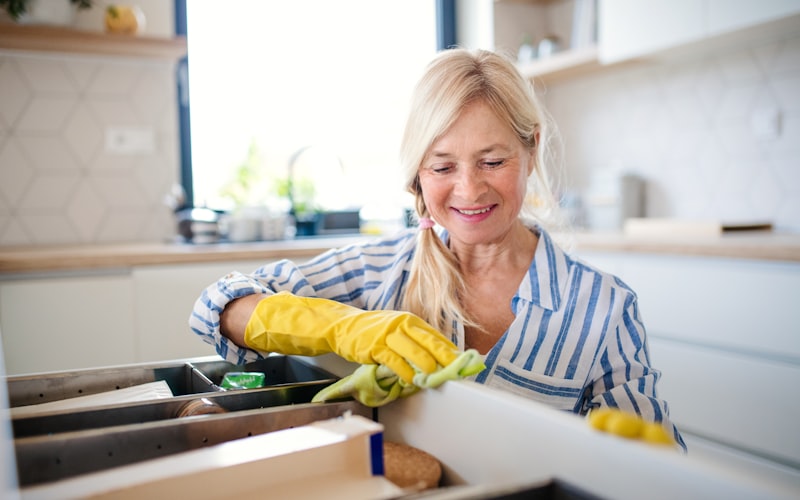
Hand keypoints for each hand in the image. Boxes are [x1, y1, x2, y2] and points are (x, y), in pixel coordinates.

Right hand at [244, 292, 458, 382]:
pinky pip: (396, 363)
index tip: (465, 365)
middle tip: (457, 375)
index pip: (437, 337)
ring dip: (427, 370)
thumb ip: (415, 342)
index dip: (452, 353)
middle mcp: (403, 325)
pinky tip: (411, 381)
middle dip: (447, 361)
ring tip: (435, 380)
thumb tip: (439, 358)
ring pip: (416, 354)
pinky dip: (406, 374)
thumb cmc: (373, 332)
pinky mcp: (376, 347)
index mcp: (411, 321)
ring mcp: (389, 335)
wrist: (342, 326)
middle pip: (432, 344)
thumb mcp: (397, 330)